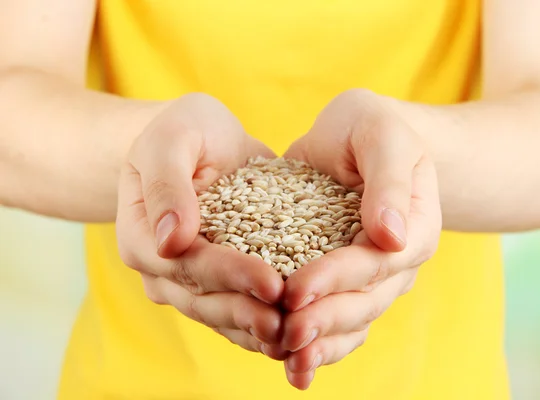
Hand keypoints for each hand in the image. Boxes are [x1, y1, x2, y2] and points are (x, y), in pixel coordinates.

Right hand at [116, 94, 286, 359]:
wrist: (203, 142)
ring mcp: (186, 281)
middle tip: (291, 322)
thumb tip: (169, 241)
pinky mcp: (215, 282)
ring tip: (298, 335)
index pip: (187, 264)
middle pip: (204, 300)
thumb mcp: (172, 139)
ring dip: (257, 329)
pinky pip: (236, 311)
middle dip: (248, 313)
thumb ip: (167, 183)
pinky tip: (296, 330)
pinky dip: (262, 324)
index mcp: (142, 236)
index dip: (230, 276)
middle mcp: (161, 268)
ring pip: (220, 315)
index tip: (272, 283)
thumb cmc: (184, 131)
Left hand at [280, 89, 441, 388]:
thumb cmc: (374, 129)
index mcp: (415, 227)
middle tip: (285, 334)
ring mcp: (373, 276)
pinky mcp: (344, 279)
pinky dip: (317, 342)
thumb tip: (392, 234)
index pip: (376, 262)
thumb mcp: (383, 135)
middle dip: (324, 319)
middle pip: (364, 301)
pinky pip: (336, 317)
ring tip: (286, 360)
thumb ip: (389, 179)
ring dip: (320, 343)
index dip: (336, 277)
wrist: (363, 138)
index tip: (297, 289)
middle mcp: (397, 260)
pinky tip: (288, 362)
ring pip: (351, 320)